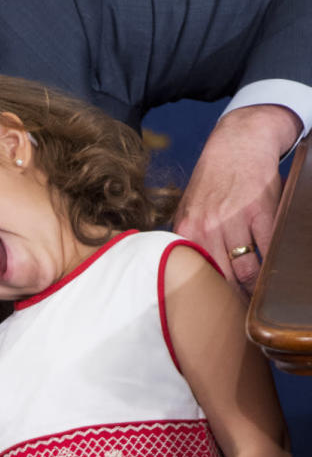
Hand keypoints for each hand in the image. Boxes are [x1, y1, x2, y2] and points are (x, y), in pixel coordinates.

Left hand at [173, 104, 299, 294]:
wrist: (238, 142)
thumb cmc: (214, 181)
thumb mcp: (189, 209)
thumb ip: (189, 240)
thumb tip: (186, 275)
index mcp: (187, 230)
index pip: (195, 276)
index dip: (207, 299)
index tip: (215, 314)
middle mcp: (207, 227)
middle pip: (222, 279)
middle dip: (232, 299)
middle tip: (239, 312)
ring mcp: (234, 219)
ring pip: (246, 270)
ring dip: (254, 286)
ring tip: (256, 295)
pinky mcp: (261, 211)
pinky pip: (267, 249)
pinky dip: (271, 265)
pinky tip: (271, 272)